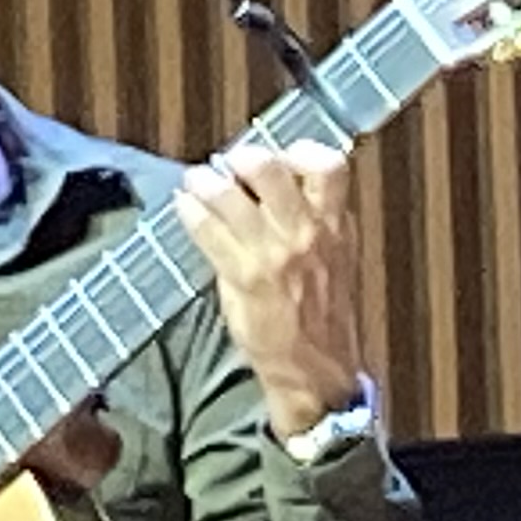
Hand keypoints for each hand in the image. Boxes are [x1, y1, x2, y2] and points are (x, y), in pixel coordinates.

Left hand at [176, 140, 367, 435]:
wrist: (316, 369)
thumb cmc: (323, 316)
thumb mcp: (335, 257)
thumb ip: (314, 219)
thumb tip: (275, 185)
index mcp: (336, 226)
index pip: (327, 166)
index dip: (299, 151)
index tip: (282, 156)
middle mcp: (305, 234)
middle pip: (270, 168)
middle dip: (244, 158)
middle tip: (232, 164)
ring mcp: (271, 254)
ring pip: (230, 195)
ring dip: (206, 181)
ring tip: (199, 181)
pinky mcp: (242, 276)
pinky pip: (207, 230)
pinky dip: (190, 212)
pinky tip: (184, 207)